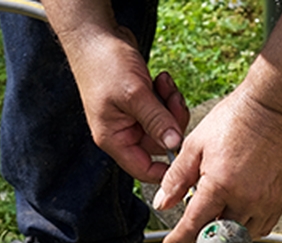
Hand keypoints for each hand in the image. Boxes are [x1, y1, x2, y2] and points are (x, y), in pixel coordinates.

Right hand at [63, 26, 189, 182]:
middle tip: (173, 99)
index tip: (185, 155)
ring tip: (164, 83)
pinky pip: (163, 109)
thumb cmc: (105, 64)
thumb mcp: (134, 94)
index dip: (166, 169)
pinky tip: (161, 78)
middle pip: (160, 145)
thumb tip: (175, 145)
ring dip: (171, 105)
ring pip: (165, 125)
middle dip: (172, 122)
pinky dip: (167, 95)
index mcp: (114, 138)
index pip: (143, 170)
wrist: (95, 34)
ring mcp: (132, 117)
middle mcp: (123, 132)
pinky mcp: (141, 103)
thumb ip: (156, 121)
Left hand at [153, 87, 281, 242]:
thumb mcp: (195, 145)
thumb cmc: (236, 119)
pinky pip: (262, 228)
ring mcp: (266, 202)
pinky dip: (248, 226)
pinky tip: (239, 210)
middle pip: (219, 236)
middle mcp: (245, 199)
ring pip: (242, 235)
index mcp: (219, 185)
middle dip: (204, 234)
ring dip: (227, 231)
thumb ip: (176, 178)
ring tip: (220, 211)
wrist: (273, 107)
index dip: (178, 241)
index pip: (194, 225)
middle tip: (197, 224)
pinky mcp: (280, 200)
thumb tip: (162, 203)